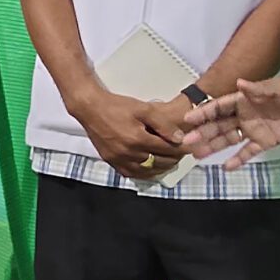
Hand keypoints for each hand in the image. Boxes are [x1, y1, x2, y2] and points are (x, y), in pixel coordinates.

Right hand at [67, 88, 187, 178]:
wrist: (90, 108)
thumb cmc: (117, 106)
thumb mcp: (143, 109)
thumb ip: (163, 124)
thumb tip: (179, 138)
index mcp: (138, 139)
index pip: (166, 149)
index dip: (180, 149)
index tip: (189, 147)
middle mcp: (129, 153)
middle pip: (158, 162)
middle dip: (173, 159)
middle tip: (181, 155)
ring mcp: (119, 160)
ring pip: (146, 171)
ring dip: (160, 168)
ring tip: (169, 163)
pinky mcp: (111, 161)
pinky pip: (131, 174)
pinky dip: (144, 173)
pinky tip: (150, 169)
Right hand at [180, 77, 279, 168]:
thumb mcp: (277, 88)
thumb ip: (258, 89)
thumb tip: (240, 83)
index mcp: (242, 100)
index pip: (218, 107)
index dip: (203, 113)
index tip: (188, 119)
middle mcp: (242, 116)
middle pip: (218, 126)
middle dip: (202, 133)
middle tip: (186, 142)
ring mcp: (251, 130)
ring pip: (228, 139)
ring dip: (213, 147)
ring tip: (197, 155)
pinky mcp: (263, 142)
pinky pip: (247, 152)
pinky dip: (237, 159)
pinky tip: (226, 167)